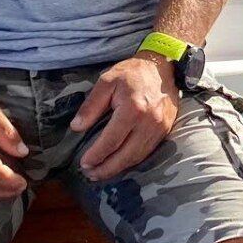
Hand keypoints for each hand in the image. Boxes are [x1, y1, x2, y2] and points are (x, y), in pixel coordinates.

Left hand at [71, 53, 180, 179]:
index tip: (84, 163)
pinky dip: (132, 161)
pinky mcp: (165, 131)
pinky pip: (147, 152)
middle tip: (90, 175)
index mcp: (132, 109)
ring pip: (137, 157)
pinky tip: (120, 163)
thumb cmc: (132, 73)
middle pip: (126, 155)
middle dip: (107, 168)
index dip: (96, 155)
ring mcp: (159, 128)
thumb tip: (76, 127)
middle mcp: (148, 122)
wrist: (162, 67)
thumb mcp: (106, 81)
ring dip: (119, 168)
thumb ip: (91, 105)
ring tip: (102, 172)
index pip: (111, 141)